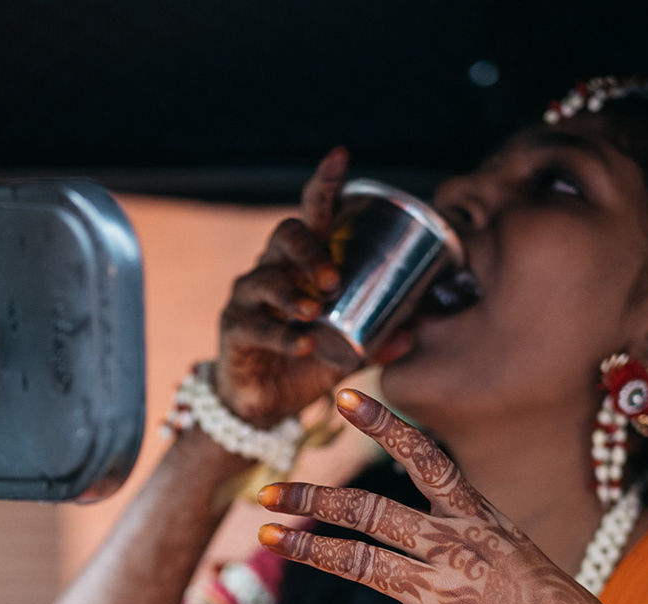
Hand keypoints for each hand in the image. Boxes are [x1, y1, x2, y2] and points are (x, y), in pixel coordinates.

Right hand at [215, 148, 404, 426]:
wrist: (265, 402)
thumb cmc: (307, 359)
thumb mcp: (349, 348)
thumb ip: (377, 339)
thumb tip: (412, 335)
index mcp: (303, 262)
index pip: (312, 214)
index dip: (323, 185)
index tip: (339, 158)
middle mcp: (273, 268)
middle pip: (285, 236)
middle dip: (310, 250)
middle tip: (333, 278)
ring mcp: (249, 297)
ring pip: (265, 279)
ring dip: (292, 294)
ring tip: (313, 310)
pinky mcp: (235, 328)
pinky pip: (256, 325)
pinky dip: (283, 335)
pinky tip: (304, 343)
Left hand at [256, 390, 624, 603]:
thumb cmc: (547, 599)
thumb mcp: (509, 542)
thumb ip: (461, 520)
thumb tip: (419, 492)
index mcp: (476, 518)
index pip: (425, 457)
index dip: (384, 425)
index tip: (345, 398)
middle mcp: (455, 549)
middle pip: (371, 512)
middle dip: (314, 499)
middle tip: (267, 492)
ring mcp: (444, 597)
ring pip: (360, 563)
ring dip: (308, 548)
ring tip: (267, 537)